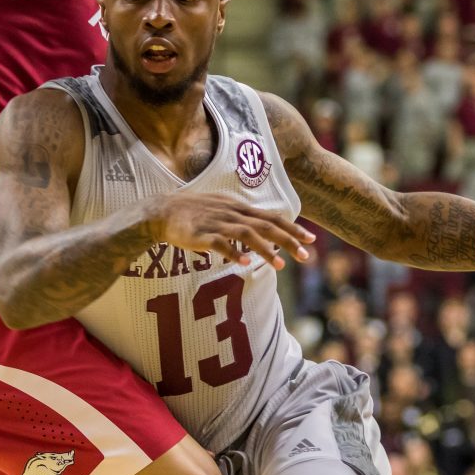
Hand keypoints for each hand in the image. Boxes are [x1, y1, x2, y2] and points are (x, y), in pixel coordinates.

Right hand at [153, 192, 314, 269]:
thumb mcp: (223, 210)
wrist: (162, 211)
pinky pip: (220, 243)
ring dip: (266, 250)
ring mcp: (217, 223)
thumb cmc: (195, 212)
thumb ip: (243, 219)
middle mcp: (232, 213)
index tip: (311, 239)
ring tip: (281, 265)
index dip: (293, 228)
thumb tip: (263, 233)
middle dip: (288, 240)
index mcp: (239, 208)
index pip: (272, 217)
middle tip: (306, 255)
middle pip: (266, 226)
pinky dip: (233, 252)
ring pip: (247, 234)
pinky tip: (245, 263)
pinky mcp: (201, 235)